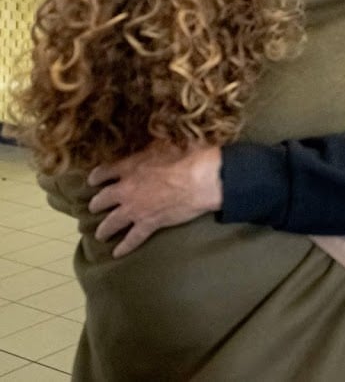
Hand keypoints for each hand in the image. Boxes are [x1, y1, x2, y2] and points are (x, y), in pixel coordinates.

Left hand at [87, 140, 223, 257]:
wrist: (201, 179)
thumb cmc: (187, 156)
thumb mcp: (165, 142)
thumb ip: (150, 145)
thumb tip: (148, 141)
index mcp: (129, 167)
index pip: (104, 173)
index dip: (97, 177)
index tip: (93, 180)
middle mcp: (126, 190)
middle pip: (102, 199)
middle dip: (96, 204)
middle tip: (94, 208)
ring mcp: (136, 209)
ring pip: (111, 222)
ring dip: (104, 229)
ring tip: (100, 234)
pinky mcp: (149, 224)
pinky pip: (133, 238)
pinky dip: (124, 247)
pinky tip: (117, 253)